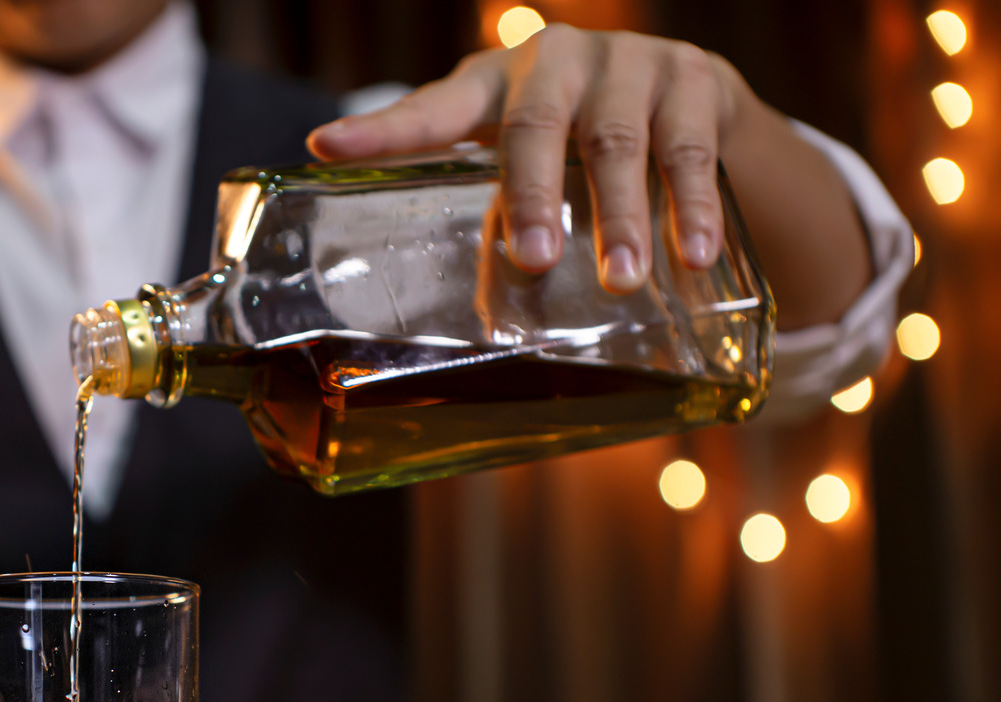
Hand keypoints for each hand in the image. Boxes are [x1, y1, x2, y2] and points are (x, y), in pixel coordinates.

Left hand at [308, 25, 754, 293]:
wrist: (692, 99)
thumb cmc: (579, 142)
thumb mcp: (526, 163)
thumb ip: (497, 214)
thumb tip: (485, 323)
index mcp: (494, 85)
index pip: (431, 109)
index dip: (380, 130)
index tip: (327, 144)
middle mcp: (555, 61)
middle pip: (534, 128)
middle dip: (532, 196)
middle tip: (532, 258)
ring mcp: (626, 63)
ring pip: (618, 142)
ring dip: (621, 216)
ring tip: (620, 280)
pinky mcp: (693, 77)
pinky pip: (690, 148)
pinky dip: (693, 206)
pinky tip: (691, 253)